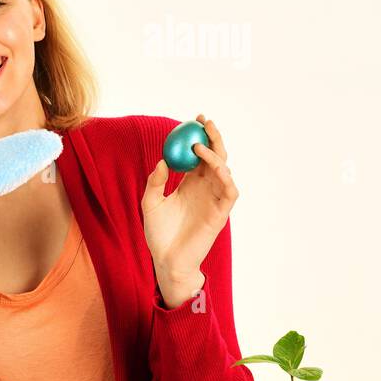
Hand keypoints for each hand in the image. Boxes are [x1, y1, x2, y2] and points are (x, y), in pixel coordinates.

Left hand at [142, 114, 238, 307]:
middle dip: (213, 137)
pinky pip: (230, 192)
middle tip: (203, 121)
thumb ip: (155, 182)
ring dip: (216, 155)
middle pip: (216, 157)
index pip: (199, 155)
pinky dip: (226, 177)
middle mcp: (205, 188)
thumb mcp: (150, 203)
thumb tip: (162, 161)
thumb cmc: (158, 233)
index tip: (193, 120)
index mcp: (190, 184)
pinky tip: (215, 166)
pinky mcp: (220, 213)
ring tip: (200, 145)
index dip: (200, 137)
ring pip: (224, 171)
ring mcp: (214, 200)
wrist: (166, 259)